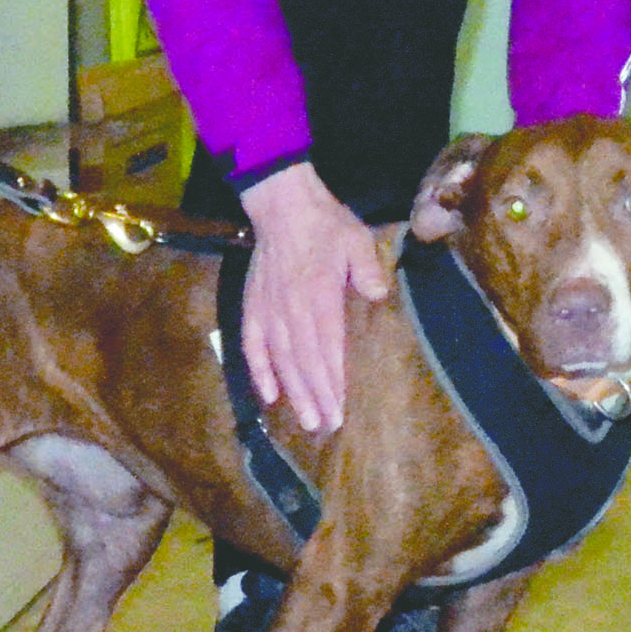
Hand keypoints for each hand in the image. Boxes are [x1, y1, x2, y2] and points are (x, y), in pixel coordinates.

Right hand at [238, 163, 391, 434]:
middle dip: (316, 397)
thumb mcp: (356, 239)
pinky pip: (253, 344)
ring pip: (280, 359)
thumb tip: (377, 295)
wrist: (282, 205)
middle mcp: (291, 308)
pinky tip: (268, 395)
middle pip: (304, 362)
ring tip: (306, 420)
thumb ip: (367, 268)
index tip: (340, 409)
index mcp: (318, 295)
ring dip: (293, 391)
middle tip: (326, 427)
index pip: (327, 347)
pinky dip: (259, 371)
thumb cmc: (326, 224)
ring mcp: (270, 309)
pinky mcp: (254, 306)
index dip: (332, 381)